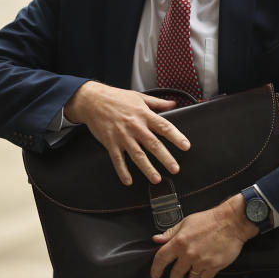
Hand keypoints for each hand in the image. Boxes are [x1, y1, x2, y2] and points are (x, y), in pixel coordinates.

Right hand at [63, 81, 190, 185]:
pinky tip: (128, 181)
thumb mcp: (139, 97)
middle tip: (175, 168)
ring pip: (137, 154)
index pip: (164, 126)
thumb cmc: (116, 98)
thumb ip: (157, 103)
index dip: (176, 136)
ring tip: (156, 179)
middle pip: (153, 144)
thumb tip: (173, 104)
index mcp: (144, 115)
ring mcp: (122, 136)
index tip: (185, 146)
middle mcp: (135, 126)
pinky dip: (123, 171)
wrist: (93, 100)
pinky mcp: (110, 143)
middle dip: (165, 157)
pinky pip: (118, 159)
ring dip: (147, 168)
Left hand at [150, 194, 259, 277]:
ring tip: (194, 268)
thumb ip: (170, 233)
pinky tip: (206, 266)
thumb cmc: (208, 220)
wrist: (231, 222)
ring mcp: (202, 261)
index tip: (155, 274)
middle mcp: (189, 253)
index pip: (161, 259)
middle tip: (176, 277)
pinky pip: (205, 277)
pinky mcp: (214, 266)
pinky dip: (204, 274)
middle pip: (175, 274)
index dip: (155, 269)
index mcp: (179, 241)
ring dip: (191, 275)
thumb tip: (156, 239)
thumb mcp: (186, 222)